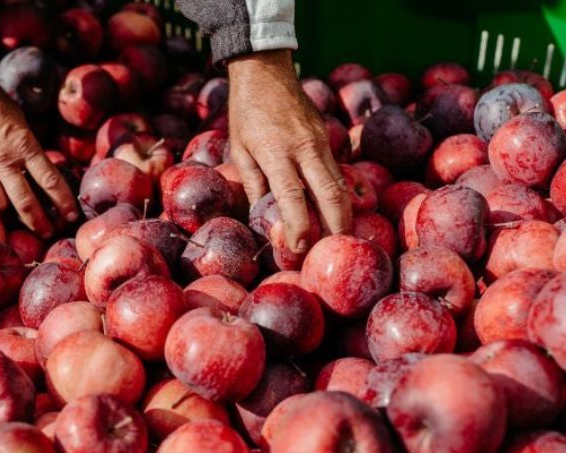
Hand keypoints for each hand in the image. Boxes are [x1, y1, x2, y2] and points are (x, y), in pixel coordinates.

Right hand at [0, 60, 77, 237]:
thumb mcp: (18, 120)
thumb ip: (26, 149)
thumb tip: (35, 174)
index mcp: (23, 144)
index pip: (50, 181)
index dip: (63, 202)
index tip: (71, 216)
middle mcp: (2, 159)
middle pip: (26, 203)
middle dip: (38, 222)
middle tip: (46, 232)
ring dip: (5, 207)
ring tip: (9, 207)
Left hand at [227, 50, 351, 252]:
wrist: (265, 71)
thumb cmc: (246, 114)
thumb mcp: (240, 150)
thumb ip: (254, 185)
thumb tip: (263, 218)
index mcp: (276, 152)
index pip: (292, 196)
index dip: (298, 225)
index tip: (299, 246)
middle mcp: (304, 147)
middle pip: (330, 193)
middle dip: (337, 224)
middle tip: (336, 248)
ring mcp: (320, 140)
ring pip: (340, 183)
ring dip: (343, 212)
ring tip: (340, 234)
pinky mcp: (327, 136)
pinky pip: (338, 170)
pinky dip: (341, 192)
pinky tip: (339, 209)